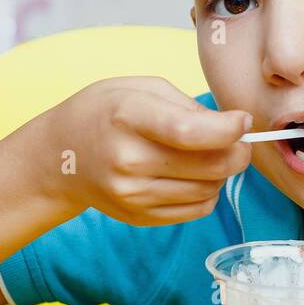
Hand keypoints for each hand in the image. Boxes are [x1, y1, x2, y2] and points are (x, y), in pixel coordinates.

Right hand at [41, 76, 251, 225]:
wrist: (61, 156)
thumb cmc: (106, 112)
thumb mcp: (141, 88)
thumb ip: (188, 106)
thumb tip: (233, 129)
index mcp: (128, 117)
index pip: (190, 133)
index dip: (229, 130)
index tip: (242, 121)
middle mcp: (128, 160)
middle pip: (211, 167)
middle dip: (239, 153)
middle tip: (238, 141)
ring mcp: (132, 194)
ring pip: (210, 191)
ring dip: (222, 174)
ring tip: (207, 155)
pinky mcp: (139, 216)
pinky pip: (197, 210)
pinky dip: (207, 193)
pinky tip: (193, 176)